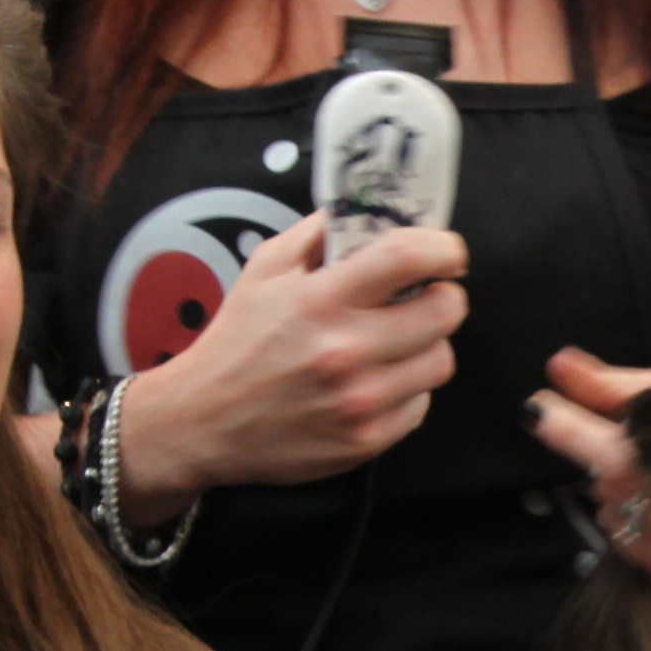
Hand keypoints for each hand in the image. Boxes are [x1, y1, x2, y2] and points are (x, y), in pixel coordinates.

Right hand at [117, 214, 467, 501]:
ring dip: (427, 346)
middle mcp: (344, 350)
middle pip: (444, 312)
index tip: (447, 254)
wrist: (202, 422)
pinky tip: (374, 382)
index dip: (443, 249)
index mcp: (320, 299)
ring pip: (440, 361)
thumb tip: (369, 210)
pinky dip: (406, 391)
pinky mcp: (365, 441)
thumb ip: (319, 233)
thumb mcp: (265, 269)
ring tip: (395, 344)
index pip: (408, 257)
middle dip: (442, 297)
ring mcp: (358, 400)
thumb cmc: (237, 342)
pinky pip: (420, 405)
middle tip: (425, 297)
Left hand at [531, 347, 650, 578]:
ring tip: (637, 474)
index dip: (590, 429)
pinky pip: (619, 539)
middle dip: (594, 451)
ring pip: (614, 508)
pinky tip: (641, 504)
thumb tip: (559, 365)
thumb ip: (615, 384)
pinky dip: (617, 517)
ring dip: (607, 487)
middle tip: (600, 437)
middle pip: (621, 476)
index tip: (539, 409)